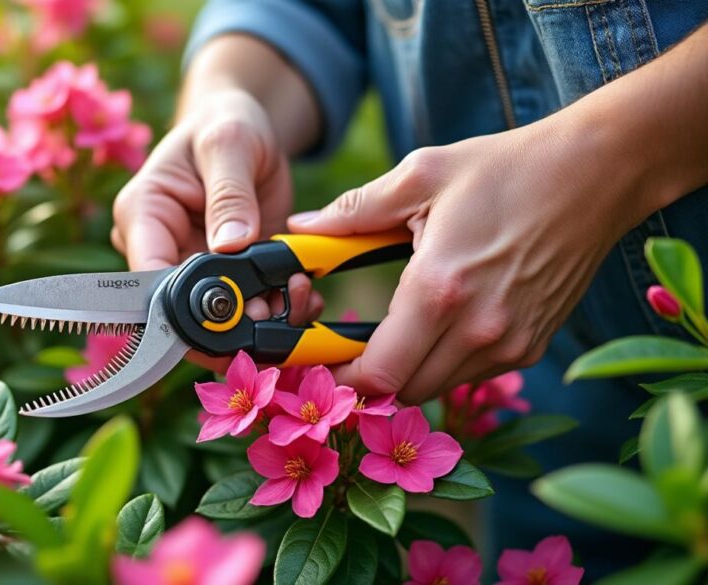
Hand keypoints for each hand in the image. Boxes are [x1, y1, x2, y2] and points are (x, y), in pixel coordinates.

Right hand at [111, 90, 321, 368]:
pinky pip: (244, 307)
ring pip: (215, 317)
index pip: (149, 274)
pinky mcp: (225, 275)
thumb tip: (230, 245)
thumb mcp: (229, 145)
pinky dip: (274, 309)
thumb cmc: (226, 125)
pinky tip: (302, 297)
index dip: (183, 304)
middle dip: (229, 319)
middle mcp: (159, 248)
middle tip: (275, 309)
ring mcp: (191, 265)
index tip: (233, 310)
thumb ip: (229, 194)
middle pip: (181, 307)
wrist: (246, 131)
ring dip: (257, 319)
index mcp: (142, 213)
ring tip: (299, 297)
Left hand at [288, 118, 650, 402]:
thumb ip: (354, 211)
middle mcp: (477, 330)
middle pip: (403, 391)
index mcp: (438, 290)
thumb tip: (301, 229)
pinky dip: (447, 362)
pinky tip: (445, 322)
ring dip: (410, 370)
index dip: (341, 377)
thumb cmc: (506, 169)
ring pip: (438, 388)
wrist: (597, 173)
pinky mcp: (533, 347)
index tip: (324, 362)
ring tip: (400, 329)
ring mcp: (510, 344)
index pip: (378, 374)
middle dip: (370, 376)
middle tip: (353, 345)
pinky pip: (473, 375)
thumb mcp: (421, 176)